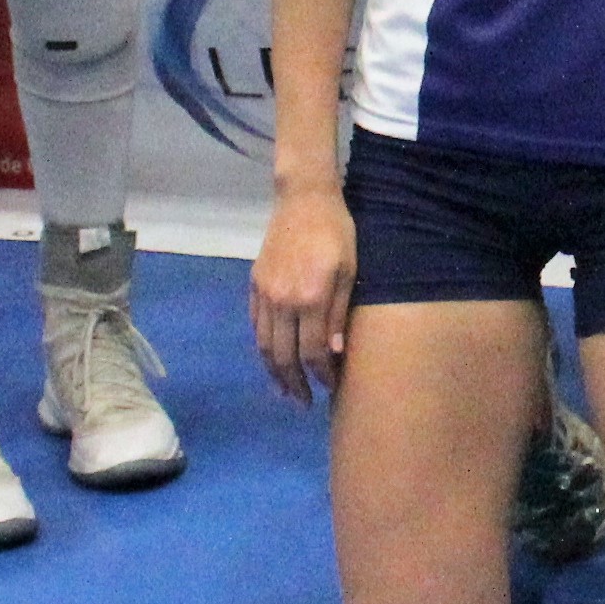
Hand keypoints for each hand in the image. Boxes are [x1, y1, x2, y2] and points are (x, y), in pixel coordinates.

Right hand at [247, 189, 360, 402]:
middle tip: (305, 403)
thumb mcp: (349, 271)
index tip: (331, 387)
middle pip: (284, 356)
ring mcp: (264, 294)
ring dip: (274, 373)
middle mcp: (282, 301)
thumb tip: (332, 354)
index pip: (312, 352)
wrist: (303, 200)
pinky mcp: (255, 285)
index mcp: (309, 298)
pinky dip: (262, 348)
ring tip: (286, 391)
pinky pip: (255, 326)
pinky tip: (272, 360)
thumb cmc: (337, 233)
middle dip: (295, 384)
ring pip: (264, 345)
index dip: (321, 375)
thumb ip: (338, 313)